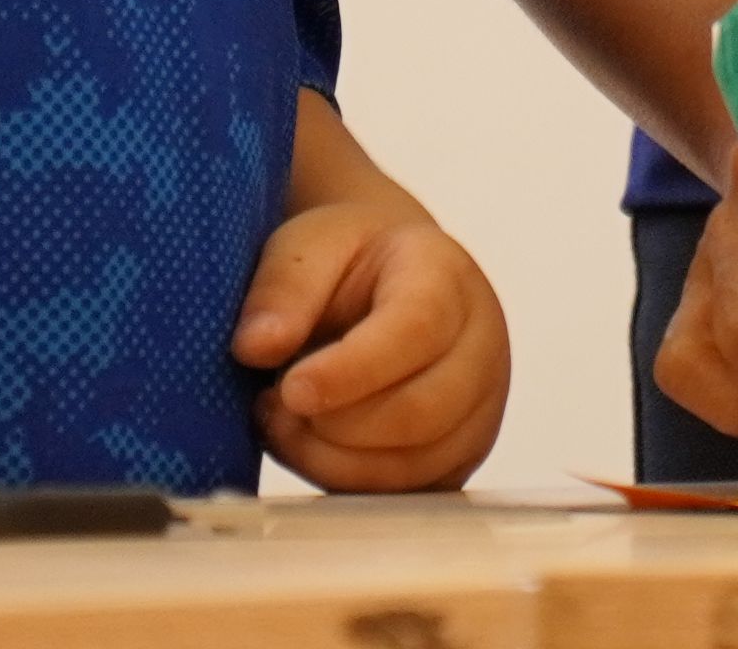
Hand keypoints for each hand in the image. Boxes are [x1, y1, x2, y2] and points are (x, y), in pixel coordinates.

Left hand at [236, 200, 511, 491]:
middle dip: (335, 426)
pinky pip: (410, 493)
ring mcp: (480, 405)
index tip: (290, 389)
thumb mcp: (307, 244)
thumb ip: (282, 288)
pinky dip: (351, 484)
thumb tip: (256, 347)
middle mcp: (480, 344)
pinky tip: (314, 446)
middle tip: (276, 404)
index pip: (415, 331)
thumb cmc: (349, 260)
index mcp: (445, 277)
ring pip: (415, 465)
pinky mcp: (462, 453)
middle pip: (422, 412)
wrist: (388, 278)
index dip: (351, 372)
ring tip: (286, 423)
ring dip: (334, 461)